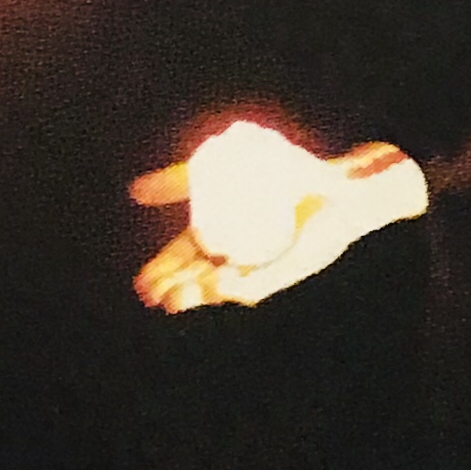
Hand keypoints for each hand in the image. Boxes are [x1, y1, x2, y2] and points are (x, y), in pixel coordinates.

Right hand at [131, 127, 429, 311]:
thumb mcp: (221, 171)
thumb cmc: (284, 175)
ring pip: (226, 286)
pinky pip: (260, 282)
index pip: (186, 261)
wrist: (337, 181)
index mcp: (222, 238)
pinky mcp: (289, 269)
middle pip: (201, 277)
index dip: (164, 274)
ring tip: (177, 299)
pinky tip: (218, 287)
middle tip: (154, 295)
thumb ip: (179, 180)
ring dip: (201, 294)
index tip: (143, 284)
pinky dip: (239, 286)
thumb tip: (133, 192)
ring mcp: (264, 265)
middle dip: (177, 289)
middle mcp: (241, 256)